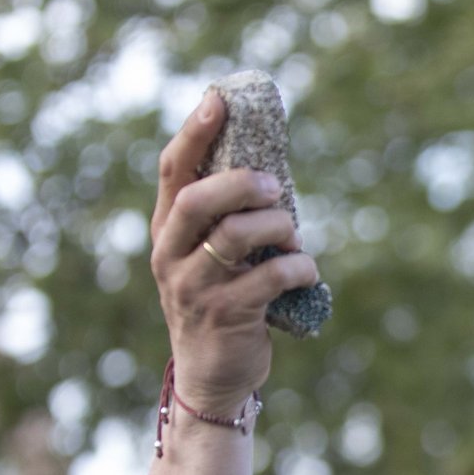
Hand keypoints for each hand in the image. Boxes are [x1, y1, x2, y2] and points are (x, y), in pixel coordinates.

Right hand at [148, 93, 319, 415]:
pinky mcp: (226, 315)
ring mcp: (193, 287)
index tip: (219, 99)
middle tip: (273, 186)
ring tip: (294, 235)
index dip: (195, 133)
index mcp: (167, 230)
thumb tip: (268, 167)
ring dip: (277, 227)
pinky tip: (306, 270)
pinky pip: (268, 278)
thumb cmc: (223, 302)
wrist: (213, 375)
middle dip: (240, 183)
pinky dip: (298, 267)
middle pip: (196, 200)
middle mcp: (170, 255)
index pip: (172, 171)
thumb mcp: (212, 256)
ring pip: (234, 236)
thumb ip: (225, 217)